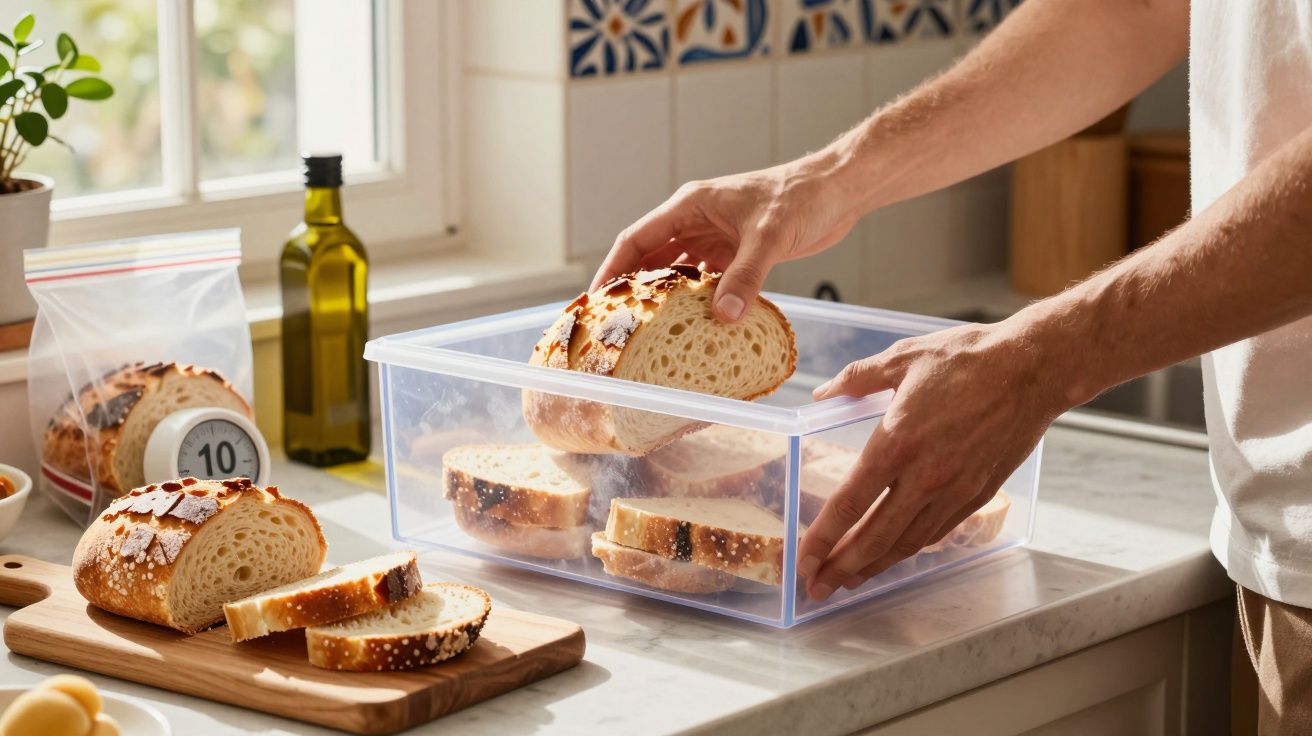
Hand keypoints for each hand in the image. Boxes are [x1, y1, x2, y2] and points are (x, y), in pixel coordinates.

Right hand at [590, 158, 858, 321]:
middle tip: (616, 324)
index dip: (612, 270)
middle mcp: (696, 221)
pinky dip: (696, 300)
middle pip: (650, 257)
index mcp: (690, 206)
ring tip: (646, 331)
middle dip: (632, 289)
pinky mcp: (735, 252)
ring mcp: (715, 237)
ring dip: (663, 297)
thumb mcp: (768, 238)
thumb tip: (722, 318)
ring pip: (676, 271)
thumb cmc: (800, 198)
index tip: (596, 300)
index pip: (636, 239)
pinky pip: (705, 280)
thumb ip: (745, 278)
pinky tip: (691, 324)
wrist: (836, 191)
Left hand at [797, 319, 1077, 600]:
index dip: (822, 538)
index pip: (849, 503)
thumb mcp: (903, 357)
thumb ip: (858, 378)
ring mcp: (954, 490)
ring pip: (906, 543)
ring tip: (847, 580)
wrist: (1034, 370)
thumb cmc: (969, 358)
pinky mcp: (978, 494)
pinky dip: (909, 549)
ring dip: (873, 566)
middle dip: (840, 567)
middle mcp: (924, 476)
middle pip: (874, 537)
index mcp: (897, 442)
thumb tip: (823, 395)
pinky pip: (936, 532)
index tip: (802, 560)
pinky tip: (892, 554)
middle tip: (816, 587)